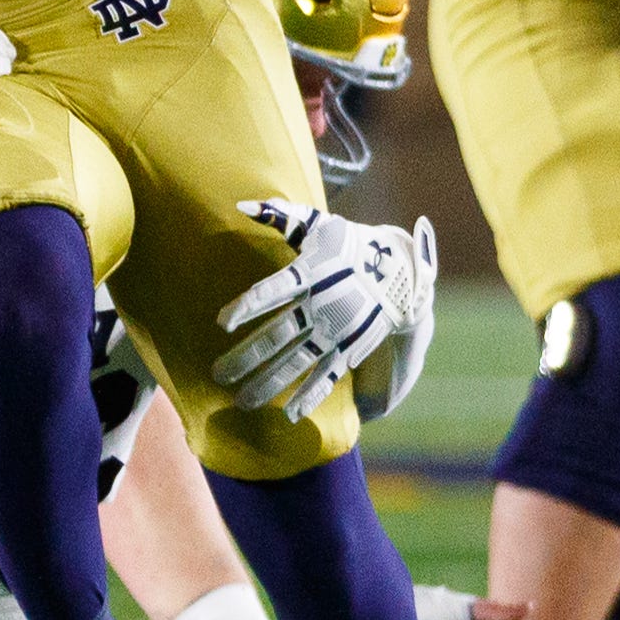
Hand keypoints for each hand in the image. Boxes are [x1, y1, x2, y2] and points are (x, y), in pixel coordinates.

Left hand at [213, 201, 423, 420]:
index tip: (222, 322)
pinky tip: (289, 415)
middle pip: (279, 335)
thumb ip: (281, 215)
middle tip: (217, 375)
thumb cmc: (350, 244)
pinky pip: (328, 377)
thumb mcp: (318, 225)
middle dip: (247, 357)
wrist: (402, 271)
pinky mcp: (350, 348)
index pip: (274, 291)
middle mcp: (322, 306)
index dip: (248, 306)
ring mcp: (337, 331)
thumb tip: (243, 204)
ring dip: (268, 382)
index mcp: (311, 274)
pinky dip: (310, 396)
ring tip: (241, 400)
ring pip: (298, 361)